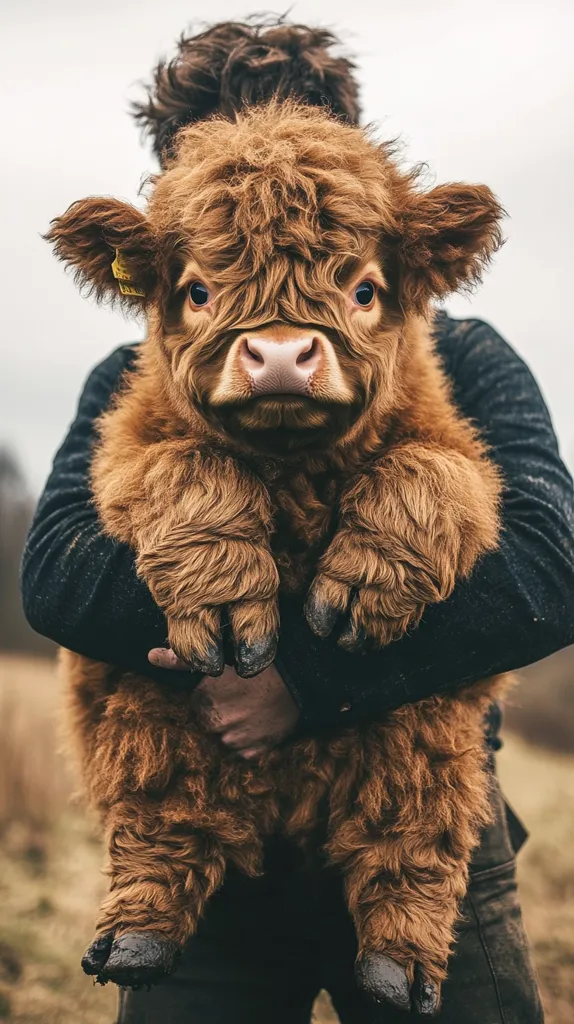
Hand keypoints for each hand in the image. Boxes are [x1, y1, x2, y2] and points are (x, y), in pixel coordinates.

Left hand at [148, 649, 299, 758]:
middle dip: (220, 716)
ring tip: (252, 709)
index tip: (224, 690)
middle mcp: (216, 727)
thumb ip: (182, 659)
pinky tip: (260, 722)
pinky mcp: (257, 751)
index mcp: (203, 704)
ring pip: (227, 740)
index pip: (196, 709)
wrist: (300, 674)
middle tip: (240, 699)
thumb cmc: (258, 660)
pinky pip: (246, 752)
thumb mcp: (221, 654)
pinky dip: (251, 740)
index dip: (210, 698)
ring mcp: (237, 742)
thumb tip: (150, 656)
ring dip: (235, 729)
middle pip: (210, 726)